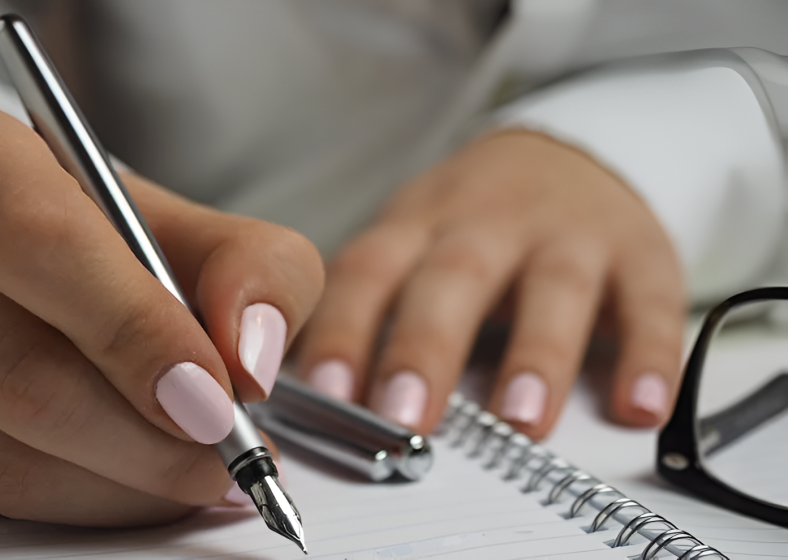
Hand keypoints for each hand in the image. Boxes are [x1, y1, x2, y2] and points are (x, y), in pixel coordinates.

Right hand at [0, 102, 322, 525]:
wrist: (41, 268)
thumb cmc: (120, 241)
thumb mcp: (208, 229)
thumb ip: (257, 271)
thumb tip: (249, 357)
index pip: (33, 240)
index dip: (131, 327)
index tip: (214, 393)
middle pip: (13, 367)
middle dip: (143, 433)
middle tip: (227, 451)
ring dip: (124, 483)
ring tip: (200, 470)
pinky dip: (84, 504)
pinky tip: (138, 479)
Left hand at [296, 130, 684, 439]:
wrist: (570, 155)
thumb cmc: (471, 222)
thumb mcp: (411, 242)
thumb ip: (369, 310)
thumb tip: (309, 399)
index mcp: (419, 224)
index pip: (369, 272)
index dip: (343, 330)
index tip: (324, 394)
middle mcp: (489, 223)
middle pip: (453, 278)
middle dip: (426, 348)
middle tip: (405, 417)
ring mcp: (569, 235)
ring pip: (554, 288)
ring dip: (538, 355)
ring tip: (521, 421)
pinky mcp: (640, 254)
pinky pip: (650, 303)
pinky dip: (649, 355)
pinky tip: (639, 407)